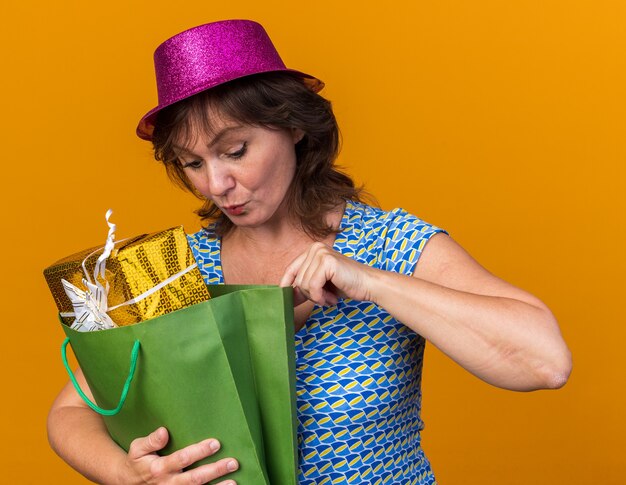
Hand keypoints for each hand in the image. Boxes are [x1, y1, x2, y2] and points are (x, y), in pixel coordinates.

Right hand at [119, 427, 238, 483]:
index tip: (216, 443)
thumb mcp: (138, 449)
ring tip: (234, 481)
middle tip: (232, 462)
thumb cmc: (138, 462)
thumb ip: (151, 441)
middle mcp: (168, 483)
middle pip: (195, 478)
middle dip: (215, 470)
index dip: (199, 451)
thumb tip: (164, 431)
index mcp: (159, 468)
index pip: (182, 459)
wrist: (128, 483)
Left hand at [280, 242, 373, 305]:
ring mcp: (321, 253)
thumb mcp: (320, 284)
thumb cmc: (346, 284)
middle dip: (310, 295)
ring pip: (304, 284)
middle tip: (325, 298)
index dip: (286, 286)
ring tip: (330, 297)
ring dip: (317, 297)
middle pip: (298, 280)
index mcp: (312, 250)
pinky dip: (320, 297)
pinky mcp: (327, 261)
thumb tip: (284, 294)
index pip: (291, 270)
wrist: (368, 285)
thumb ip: (303, 286)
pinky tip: (332, 298)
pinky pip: (313, 286)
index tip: (285, 300)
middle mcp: (315, 248)